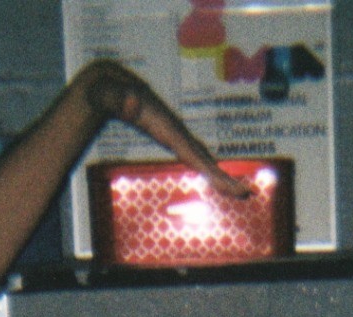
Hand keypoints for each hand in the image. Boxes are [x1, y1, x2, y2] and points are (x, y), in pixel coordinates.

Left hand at [74, 59, 252, 198]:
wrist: (110, 85)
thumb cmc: (107, 92)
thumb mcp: (108, 94)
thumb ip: (118, 98)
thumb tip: (131, 103)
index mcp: (165, 127)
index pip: (191, 152)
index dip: (210, 170)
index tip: (226, 182)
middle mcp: (175, 131)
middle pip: (203, 158)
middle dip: (223, 177)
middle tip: (245, 194)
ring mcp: (173, 134)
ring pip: (201, 157)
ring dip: (218, 175)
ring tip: (238, 192)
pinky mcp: (169, 138)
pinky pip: (191, 157)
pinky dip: (205, 169)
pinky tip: (213, 178)